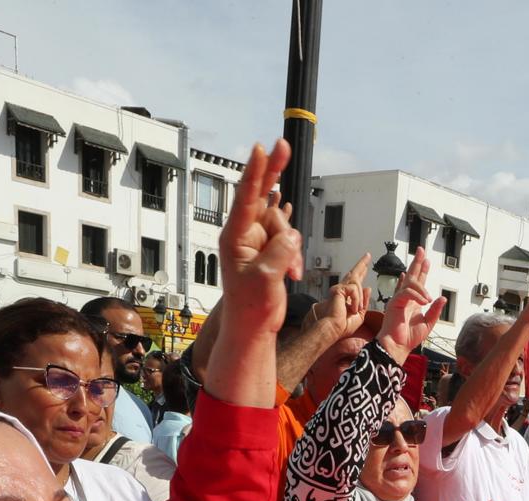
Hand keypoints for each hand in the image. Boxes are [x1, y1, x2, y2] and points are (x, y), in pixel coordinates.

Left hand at [215, 140, 301, 344]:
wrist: (253, 328)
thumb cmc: (250, 308)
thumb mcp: (264, 279)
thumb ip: (279, 252)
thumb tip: (291, 235)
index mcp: (234, 237)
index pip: (246, 197)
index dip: (255, 171)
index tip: (261, 149)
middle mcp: (244, 235)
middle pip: (264, 199)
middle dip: (275, 176)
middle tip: (283, 145)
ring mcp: (258, 242)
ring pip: (283, 225)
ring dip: (293, 248)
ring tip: (290, 272)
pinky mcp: (269, 251)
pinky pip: (288, 239)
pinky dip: (294, 252)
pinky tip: (291, 264)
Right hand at [307, 254, 371, 338]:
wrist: (333, 329)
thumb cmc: (342, 326)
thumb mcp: (359, 314)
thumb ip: (364, 301)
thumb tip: (368, 287)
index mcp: (346, 296)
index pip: (354, 281)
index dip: (361, 272)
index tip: (365, 265)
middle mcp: (341, 290)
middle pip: (353, 274)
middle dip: (361, 264)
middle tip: (368, 255)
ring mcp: (338, 289)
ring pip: (357, 284)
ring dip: (360, 298)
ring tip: (355, 310)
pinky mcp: (338, 289)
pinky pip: (354, 289)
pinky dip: (356, 300)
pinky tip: (352, 308)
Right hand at [375, 247, 444, 364]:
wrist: (397, 346)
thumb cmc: (408, 337)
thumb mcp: (428, 323)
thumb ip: (435, 310)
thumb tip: (443, 298)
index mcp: (413, 302)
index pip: (417, 283)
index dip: (422, 271)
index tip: (426, 261)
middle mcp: (405, 298)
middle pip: (411, 275)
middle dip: (417, 263)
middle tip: (421, 251)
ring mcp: (398, 299)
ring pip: (410, 282)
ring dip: (422, 286)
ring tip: (428, 299)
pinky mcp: (394, 302)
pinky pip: (407, 292)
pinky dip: (417, 295)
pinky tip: (424, 301)